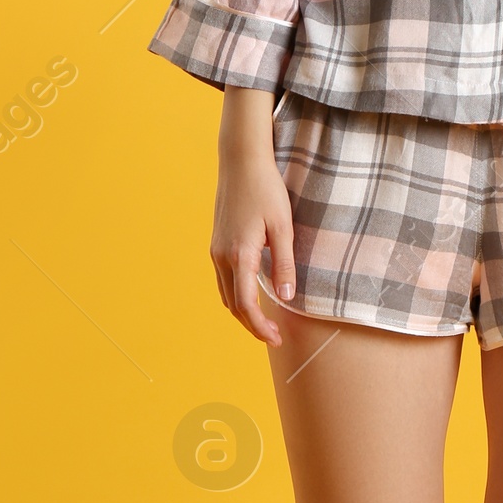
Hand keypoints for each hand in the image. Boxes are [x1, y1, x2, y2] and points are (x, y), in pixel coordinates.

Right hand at [210, 87, 295, 346]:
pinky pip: (224, 280)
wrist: (241, 161)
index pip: (246, 305)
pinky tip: (253, 295)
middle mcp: (222, 257)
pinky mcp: (217, 243)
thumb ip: (285, 265)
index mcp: (240, 255)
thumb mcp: (284, 227)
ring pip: (225, 294)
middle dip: (251, 325)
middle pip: (232, 305)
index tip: (276, 340)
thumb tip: (286, 298)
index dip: (260, 328)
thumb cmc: (266, 190)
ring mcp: (216, 250)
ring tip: (264, 322)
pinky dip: (236, 295)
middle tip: (274, 337)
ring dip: (242, 312)